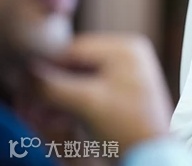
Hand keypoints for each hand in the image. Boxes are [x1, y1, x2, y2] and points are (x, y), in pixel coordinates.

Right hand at [32, 33, 173, 152]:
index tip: (28, 86)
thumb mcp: (87, 102)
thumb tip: (29, 72)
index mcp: (126, 49)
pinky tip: (57, 121)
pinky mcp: (120, 92)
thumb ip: (54, 85)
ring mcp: (126, 73)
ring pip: (79, 80)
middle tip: (32, 107)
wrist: (152, 154)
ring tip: (42, 118)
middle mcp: (128, 55)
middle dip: (52, 88)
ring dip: (58, 99)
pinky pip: (89, 92)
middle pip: (76, 66)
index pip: (74, 49)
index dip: (47, 68)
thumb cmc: (129, 127)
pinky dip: (71, 105)